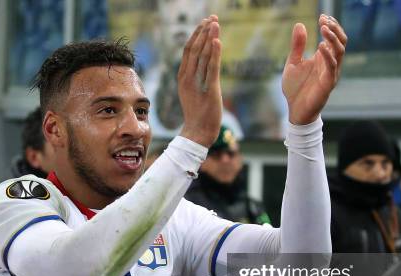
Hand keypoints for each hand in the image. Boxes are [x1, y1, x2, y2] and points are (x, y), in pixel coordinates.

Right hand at [178, 15, 222, 147]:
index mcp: (183, 77)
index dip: (196, 35)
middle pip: (195, 49)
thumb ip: (195, 78)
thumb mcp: (193, 92)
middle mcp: (188, 78)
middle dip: (204, 31)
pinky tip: (217, 41)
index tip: (205, 23)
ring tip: (215, 22)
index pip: (188, 50)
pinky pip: (211, 68)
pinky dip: (215, 54)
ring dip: (209, 37)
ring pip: (203, 55)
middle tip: (212, 18)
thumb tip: (202, 66)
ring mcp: (198, 83)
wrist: (197, 132)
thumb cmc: (197, 114)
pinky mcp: (210, 89)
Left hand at [282, 15, 346, 124]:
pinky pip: (332, 67)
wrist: (296, 110)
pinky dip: (328, 55)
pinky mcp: (328, 83)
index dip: (331, 26)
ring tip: (324, 28)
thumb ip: (297, 46)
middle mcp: (330, 63)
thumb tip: (300, 24)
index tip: (322, 16)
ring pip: (340, 51)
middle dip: (334, 29)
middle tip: (324, 19)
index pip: (334, 37)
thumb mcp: (293, 63)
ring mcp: (331, 73)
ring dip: (333, 38)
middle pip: (341, 41)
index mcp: (323, 57)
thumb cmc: (296, 88)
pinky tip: (320, 46)